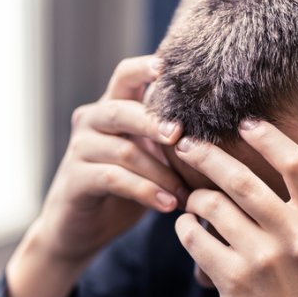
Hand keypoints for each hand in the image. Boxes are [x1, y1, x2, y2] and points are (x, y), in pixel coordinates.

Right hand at [5, 56, 185, 296]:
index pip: (125, 75)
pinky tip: (168, 205)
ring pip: (125, 150)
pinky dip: (145, 191)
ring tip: (186, 193)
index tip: (170, 68)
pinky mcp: (75, 179)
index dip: (145, 67)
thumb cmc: (124, 189)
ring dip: (161, 172)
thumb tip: (222, 133)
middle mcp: (91, 122)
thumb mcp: (148, 160)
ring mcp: (79, 149)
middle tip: (183, 137)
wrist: (80, 229)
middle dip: (156, 122)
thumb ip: (168, 142)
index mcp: (111, 109)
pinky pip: (114, 178)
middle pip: (122, 110)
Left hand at [173, 120, 297, 296]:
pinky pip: (196, 239)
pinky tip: (186, 228)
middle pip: (243, 178)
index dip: (267, 136)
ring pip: (213, 206)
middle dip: (207, 154)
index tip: (245, 123)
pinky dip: (185, 228)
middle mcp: (296, 238)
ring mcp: (264, 261)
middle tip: (186, 143)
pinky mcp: (233, 282)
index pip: (296, 164)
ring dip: (194, 197)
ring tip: (191, 199)